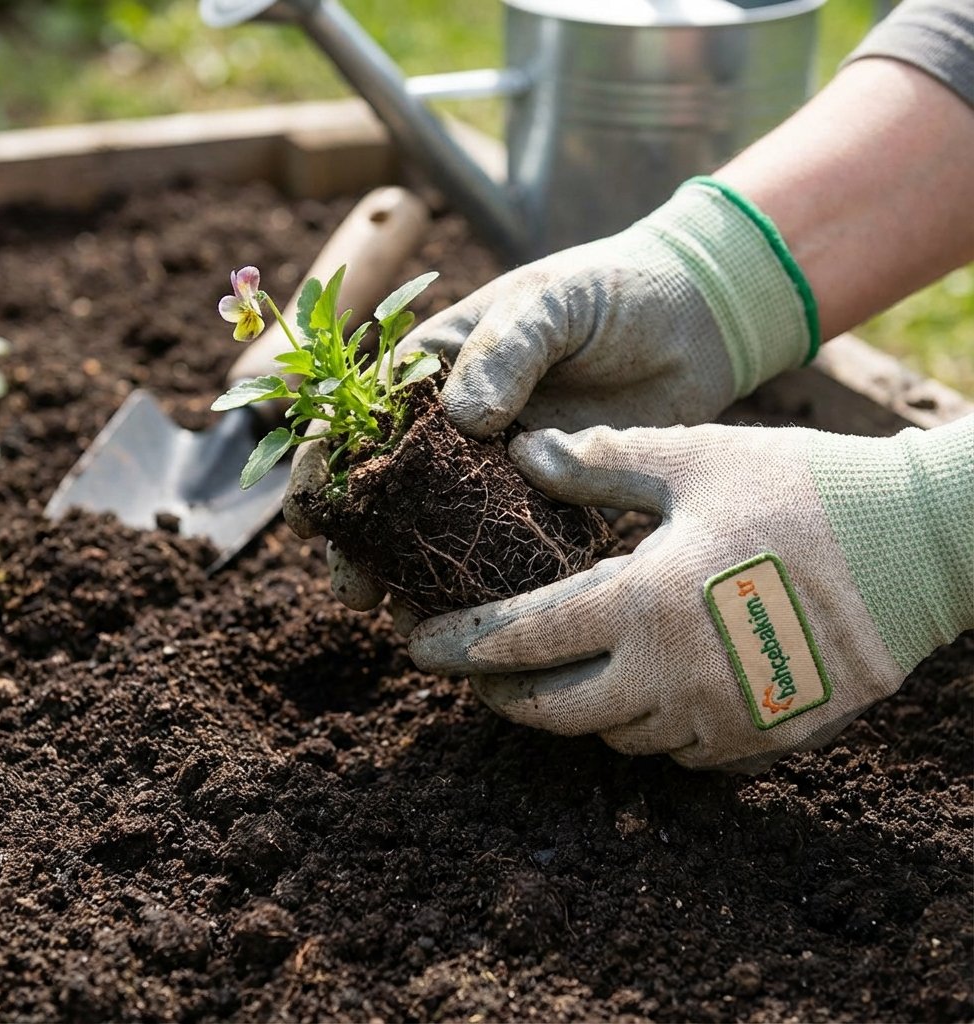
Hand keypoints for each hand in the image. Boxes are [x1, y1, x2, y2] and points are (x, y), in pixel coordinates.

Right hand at [286, 179, 817, 620]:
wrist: (701, 315)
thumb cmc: (616, 289)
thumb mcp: (552, 301)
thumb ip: (506, 349)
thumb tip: (465, 419)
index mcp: (436, 368)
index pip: (359, 419)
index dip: (326, 469)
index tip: (316, 520)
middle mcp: (460, 425)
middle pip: (393, 492)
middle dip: (365, 545)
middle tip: (360, 595)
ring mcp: (506, 467)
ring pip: (448, 530)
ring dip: (424, 574)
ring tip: (413, 620)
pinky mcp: (556, 497)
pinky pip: (518, 547)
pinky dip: (498, 581)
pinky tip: (486, 613)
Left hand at [408, 418, 972, 771]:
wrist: (924, 543)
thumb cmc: (804, 487)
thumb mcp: (694, 458)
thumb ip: (600, 461)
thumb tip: (522, 450)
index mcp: (646, 602)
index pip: (524, 638)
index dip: (461, 643)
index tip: (416, 645)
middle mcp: (675, 675)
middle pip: (557, 710)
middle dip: (503, 696)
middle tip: (478, 677)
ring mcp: (724, 717)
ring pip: (617, 737)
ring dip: (578, 710)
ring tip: (562, 675)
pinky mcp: (767, 739)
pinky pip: (682, 755)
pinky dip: (650, 727)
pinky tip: (647, 689)